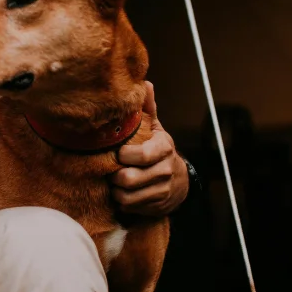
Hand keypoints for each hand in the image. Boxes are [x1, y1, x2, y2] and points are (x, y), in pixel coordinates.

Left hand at [111, 81, 188, 215]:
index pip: (142, 155)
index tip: (118, 153)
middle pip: (130, 179)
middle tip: (111, 171)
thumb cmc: (159, 151)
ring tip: (114, 184)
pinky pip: (130, 208)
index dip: (124, 156)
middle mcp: (165, 170)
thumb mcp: (156, 130)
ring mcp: (161, 191)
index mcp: (164, 148)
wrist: (180, 182)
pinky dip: (122, 203)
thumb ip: (148, 110)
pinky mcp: (156, 207)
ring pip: (127, 197)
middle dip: (115, 176)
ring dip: (116, 191)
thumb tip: (145, 83)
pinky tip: (123, 194)